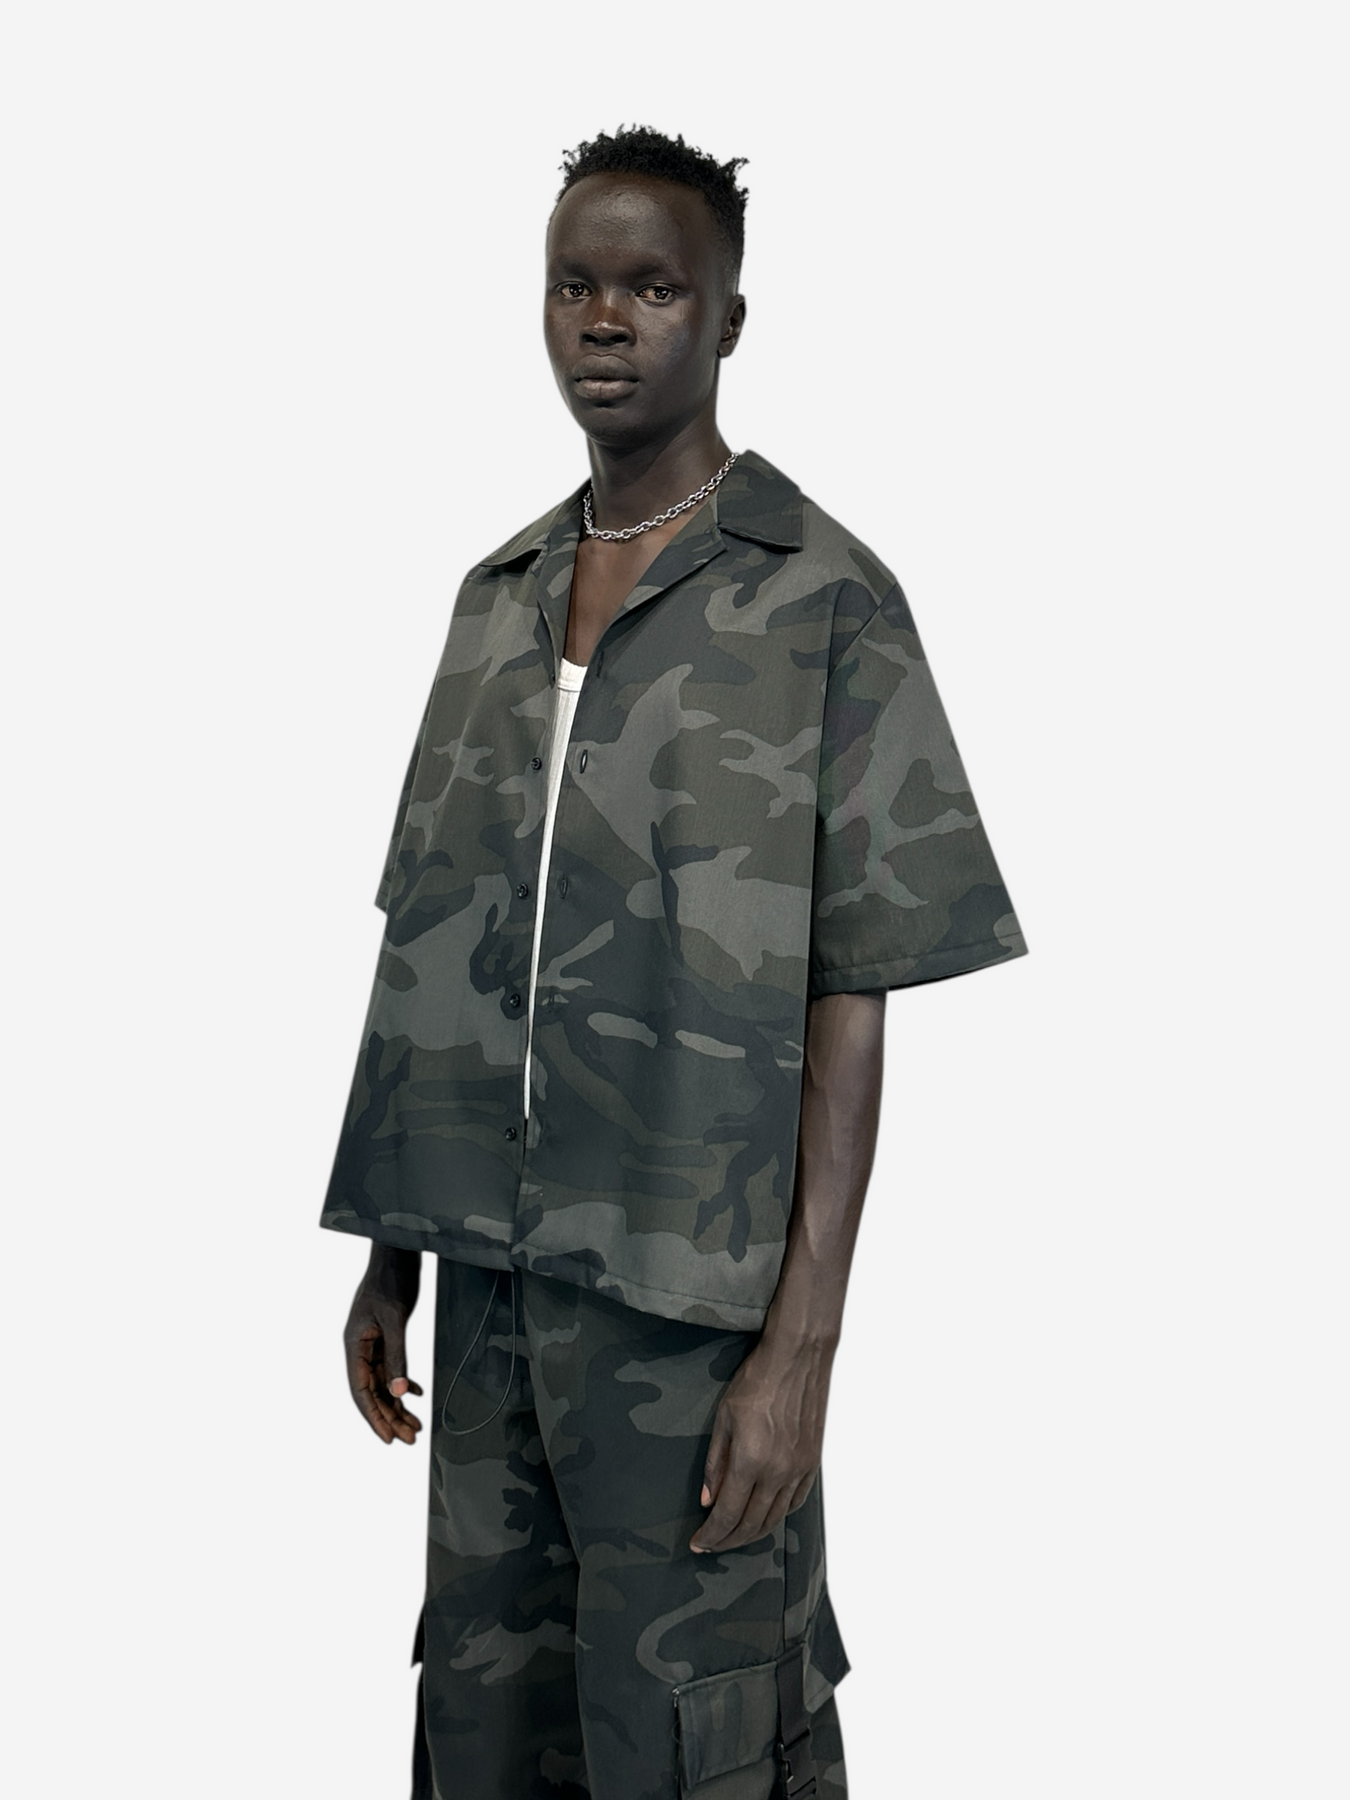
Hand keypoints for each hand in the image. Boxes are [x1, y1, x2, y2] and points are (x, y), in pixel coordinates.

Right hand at [343, 1244, 423, 1445]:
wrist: (396, 1254)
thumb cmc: (390, 1280)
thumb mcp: (394, 1319)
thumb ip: (396, 1356)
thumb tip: (397, 1393)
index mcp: (353, 1345)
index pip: (360, 1391)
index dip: (373, 1417)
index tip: (388, 1438)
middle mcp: (359, 1348)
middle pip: (372, 1392)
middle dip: (389, 1417)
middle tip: (409, 1439)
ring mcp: (372, 1343)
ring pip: (382, 1383)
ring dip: (397, 1405)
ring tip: (415, 1425)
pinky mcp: (385, 1336)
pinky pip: (390, 1368)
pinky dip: (402, 1382)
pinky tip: (415, 1394)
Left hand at [690, 1328, 835, 1553]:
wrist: (798, 1358)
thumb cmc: (757, 1380)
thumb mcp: (724, 1418)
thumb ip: (716, 1463)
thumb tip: (708, 1500)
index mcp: (752, 1461)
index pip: (728, 1514)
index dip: (712, 1534)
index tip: (699, 1543)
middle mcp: (778, 1472)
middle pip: (752, 1524)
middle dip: (729, 1540)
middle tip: (712, 1545)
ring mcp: (799, 1469)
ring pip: (776, 1518)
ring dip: (753, 1533)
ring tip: (734, 1536)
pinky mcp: (812, 1462)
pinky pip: (795, 1502)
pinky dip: (778, 1516)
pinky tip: (765, 1517)